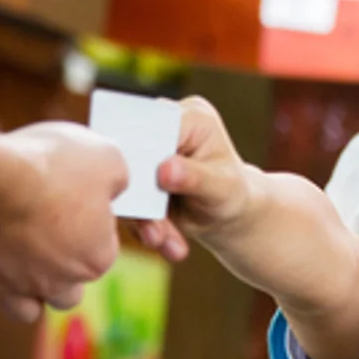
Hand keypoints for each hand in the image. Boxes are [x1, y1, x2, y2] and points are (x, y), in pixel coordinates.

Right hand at [0, 122, 126, 321]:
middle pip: (68, 292)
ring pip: (26, 308)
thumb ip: (117, 178)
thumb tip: (115, 184)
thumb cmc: (42, 168)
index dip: (89, 229)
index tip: (75, 206)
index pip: (102, 253)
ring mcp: (11, 289)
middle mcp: (56, 283)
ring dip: (25, 287)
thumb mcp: (105, 156)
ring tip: (15, 254)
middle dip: (61, 269)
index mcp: (94, 258)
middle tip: (45, 234)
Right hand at [133, 96, 263, 264]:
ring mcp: (145, 153)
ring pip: (126, 182)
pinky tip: (164, 243)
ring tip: (161, 241)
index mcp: (189, 116)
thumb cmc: (232, 193)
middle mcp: (162, 128)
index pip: (154, 126)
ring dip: (141, 217)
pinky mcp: (134, 178)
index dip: (140, 154)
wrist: (227, 214)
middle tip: (154, 231)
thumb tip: (166, 170)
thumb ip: (195, 177)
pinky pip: (127, 200)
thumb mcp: (222, 187)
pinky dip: (142, 226)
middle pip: (132, 154)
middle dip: (139, 195)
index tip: (138, 186)